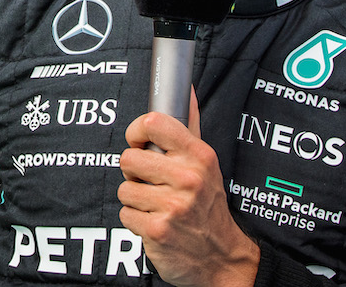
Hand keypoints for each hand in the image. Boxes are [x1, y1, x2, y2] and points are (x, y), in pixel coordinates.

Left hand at [118, 89, 258, 286]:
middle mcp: (188, 178)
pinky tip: (155, 223)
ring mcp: (173, 205)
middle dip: (135, 174)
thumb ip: (191, 124)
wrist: (221, 257)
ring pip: (124, 188)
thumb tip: (186, 88)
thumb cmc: (208, 205)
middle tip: (154, 184)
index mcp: (199, 156)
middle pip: (129, 158)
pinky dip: (135, 221)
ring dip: (136, 200)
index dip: (137, 131)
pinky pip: (125, 214)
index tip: (140, 142)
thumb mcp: (206, 163)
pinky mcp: (158, 230)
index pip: (153, 122)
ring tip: (157, 206)